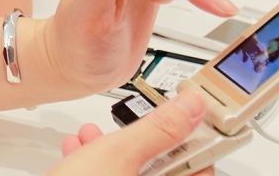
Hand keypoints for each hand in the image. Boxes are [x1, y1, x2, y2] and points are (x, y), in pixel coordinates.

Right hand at [48, 90, 212, 174]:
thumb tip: (191, 108)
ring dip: (113, 150)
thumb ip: (158, 129)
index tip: (175, 115)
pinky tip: (78, 151)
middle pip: (163, 169)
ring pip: (132, 175)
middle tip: (129, 125)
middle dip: (140, 142)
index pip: (200, 166)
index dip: (188, 136)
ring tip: (93, 134)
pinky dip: (96, 165)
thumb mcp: (119, 154)